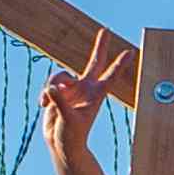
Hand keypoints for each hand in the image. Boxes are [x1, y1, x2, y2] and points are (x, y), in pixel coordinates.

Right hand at [38, 39, 127, 153]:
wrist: (61, 144)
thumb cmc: (71, 136)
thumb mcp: (68, 120)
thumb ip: (60, 102)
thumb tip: (53, 87)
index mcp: (96, 95)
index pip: (110, 76)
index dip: (119, 64)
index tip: (130, 52)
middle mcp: (86, 88)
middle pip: (94, 62)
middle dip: (100, 46)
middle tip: (106, 30)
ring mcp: (73, 89)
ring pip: (60, 75)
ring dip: (52, 85)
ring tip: (48, 104)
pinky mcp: (59, 92)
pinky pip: (49, 85)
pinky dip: (44, 94)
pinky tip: (44, 106)